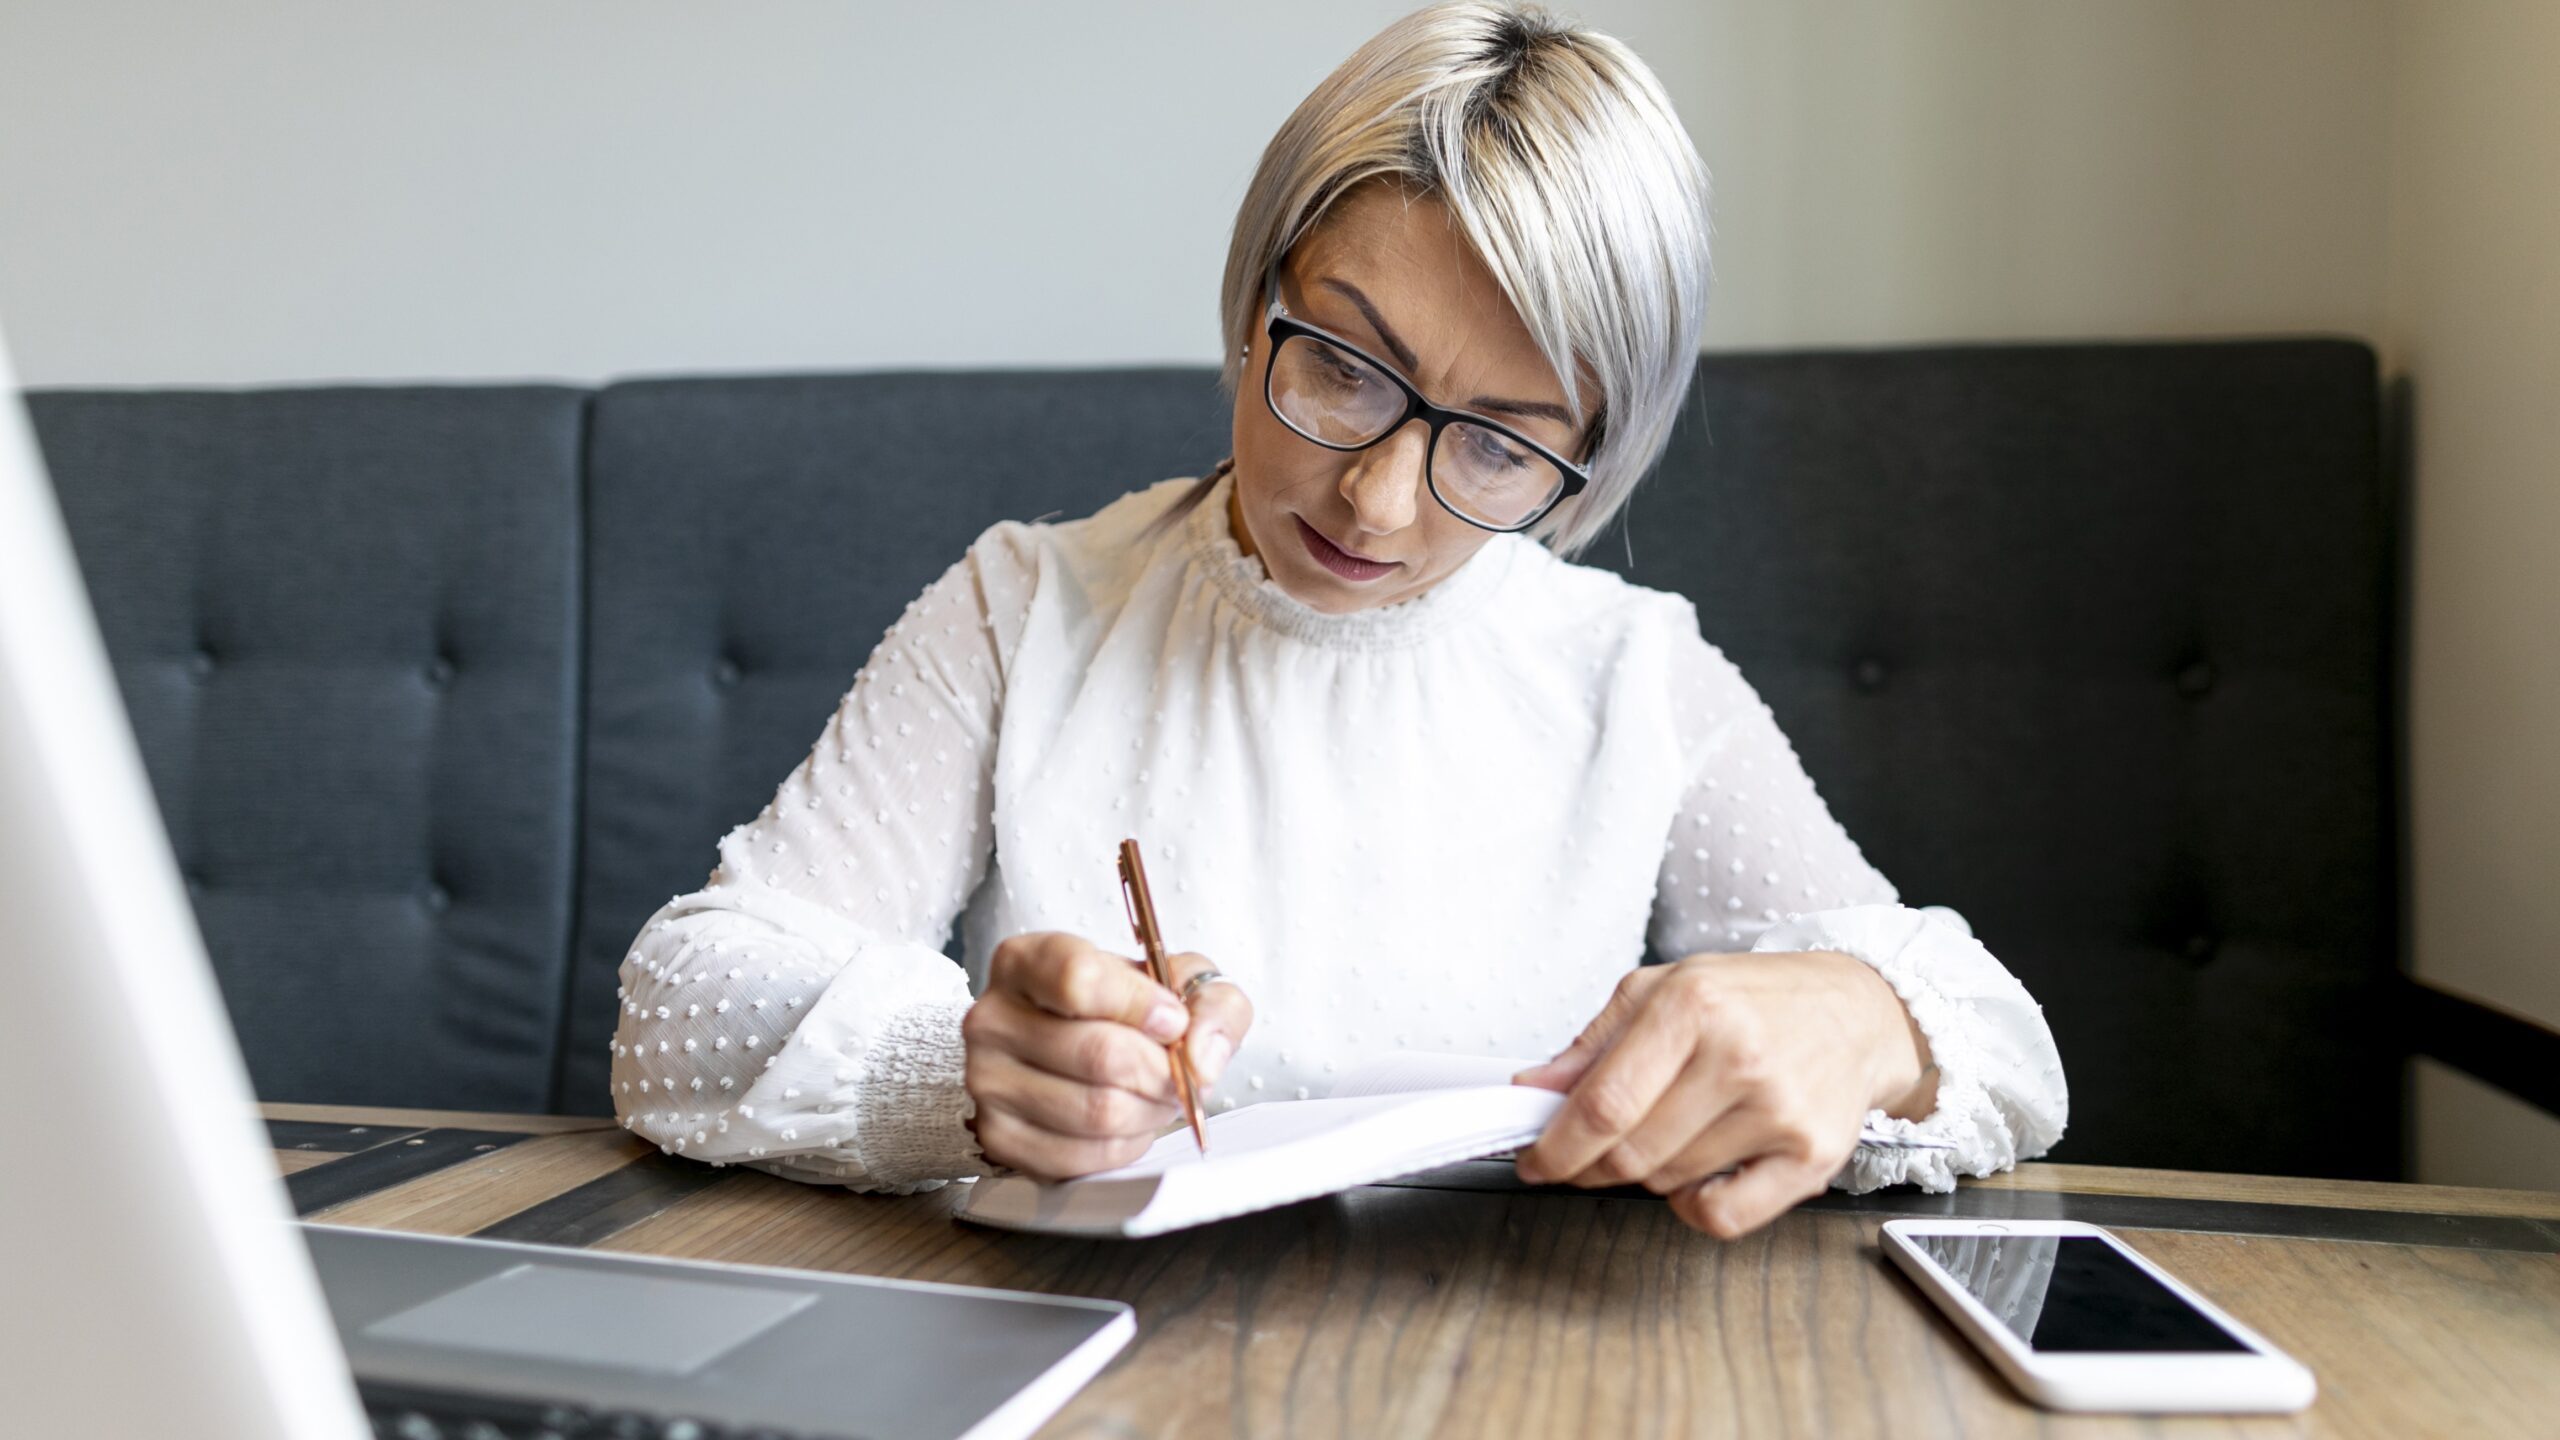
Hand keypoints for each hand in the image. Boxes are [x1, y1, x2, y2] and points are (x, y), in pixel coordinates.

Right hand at [961, 930, 1252, 1180]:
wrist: (1080, 1050)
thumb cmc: (1125, 1010)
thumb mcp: (1179, 981)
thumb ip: (1212, 1005)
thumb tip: (1201, 1060)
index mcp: (1025, 961)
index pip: (1079, 978)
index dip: (1142, 1005)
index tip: (1173, 1019)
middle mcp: (992, 1018)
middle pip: (1099, 1054)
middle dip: (1160, 1071)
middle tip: (1177, 1071)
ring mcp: (987, 1082)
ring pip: (1098, 1110)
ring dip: (1148, 1110)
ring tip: (1153, 1094)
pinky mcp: (999, 1138)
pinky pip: (1083, 1155)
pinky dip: (1125, 1143)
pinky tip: (1127, 1120)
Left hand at [1510, 951, 1933, 1238]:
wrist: (1855, 1012)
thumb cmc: (1754, 1000)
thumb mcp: (1663, 989)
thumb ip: (1592, 1043)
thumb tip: (1535, 1091)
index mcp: (1692, 1007)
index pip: (1603, 1104)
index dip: (1556, 1146)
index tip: (1536, 1160)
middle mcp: (1739, 1058)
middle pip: (1630, 1153)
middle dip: (1591, 1165)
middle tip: (1584, 1156)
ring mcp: (1780, 1112)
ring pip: (1669, 1183)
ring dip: (1647, 1174)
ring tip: (1666, 1134)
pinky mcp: (1812, 1157)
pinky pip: (1723, 1217)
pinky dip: (1693, 1206)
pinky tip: (1699, 1170)